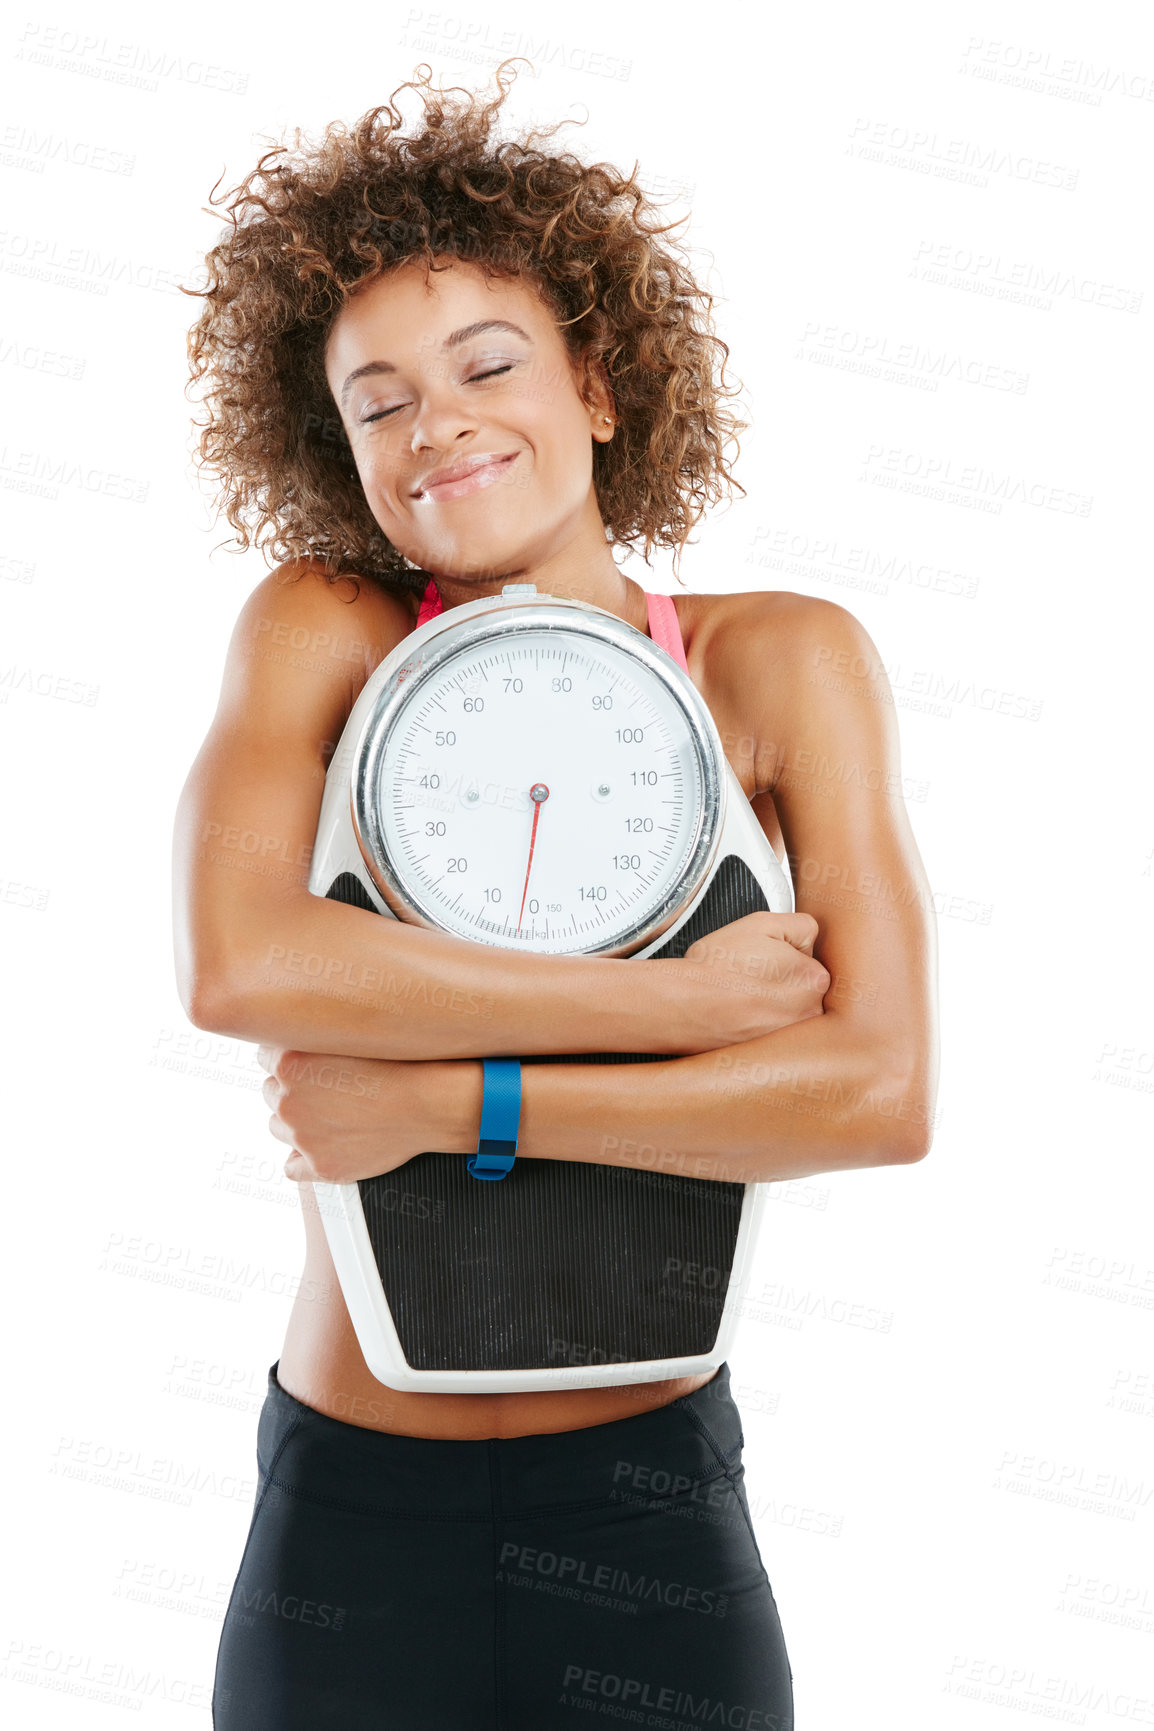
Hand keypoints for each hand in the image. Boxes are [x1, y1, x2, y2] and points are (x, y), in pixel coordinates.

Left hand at [256, 1045, 480, 1184]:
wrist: (429, 1103)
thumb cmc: (399, 1064)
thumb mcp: (349, 1034)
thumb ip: (312, 1035)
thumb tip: (288, 1037)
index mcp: (288, 1061)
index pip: (265, 1058)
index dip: (290, 1060)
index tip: (311, 1064)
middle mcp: (286, 1099)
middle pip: (270, 1093)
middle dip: (292, 1091)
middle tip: (327, 1090)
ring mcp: (301, 1136)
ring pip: (279, 1128)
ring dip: (297, 1123)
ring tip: (333, 1116)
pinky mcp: (319, 1165)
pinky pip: (292, 1168)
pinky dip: (303, 1161)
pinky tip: (323, 1148)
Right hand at [678, 912, 829, 1046]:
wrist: (681, 1005)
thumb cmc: (715, 967)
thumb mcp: (763, 923)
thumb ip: (801, 925)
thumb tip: (810, 940)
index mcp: (814, 980)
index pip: (811, 962)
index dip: (785, 955)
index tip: (764, 959)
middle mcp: (808, 1014)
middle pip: (803, 991)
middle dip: (781, 983)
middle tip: (750, 978)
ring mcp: (789, 1038)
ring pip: (787, 1014)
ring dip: (770, 1007)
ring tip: (741, 998)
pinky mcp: (769, 1056)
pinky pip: (769, 1035)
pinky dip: (755, 1026)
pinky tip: (737, 1016)